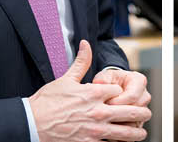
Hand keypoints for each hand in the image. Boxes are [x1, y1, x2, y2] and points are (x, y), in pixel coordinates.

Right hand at [27, 41, 151, 141]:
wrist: (32, 123)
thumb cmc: (46, 102)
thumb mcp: (65, 79)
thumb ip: (81, 62)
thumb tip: (86, 44)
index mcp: (94, 93)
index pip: (120, 91)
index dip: (122, 93)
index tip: (121, 96)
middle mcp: (98, 111)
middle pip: (131, 111)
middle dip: (140, 112)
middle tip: (146, 114)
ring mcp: (95, 130)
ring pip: (126, 132)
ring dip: (136, 132)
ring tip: (141, 132)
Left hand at [92, 68, 151, 131]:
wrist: (112, 90)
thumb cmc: (109, 81)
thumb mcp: (105, 76)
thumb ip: (103, 79)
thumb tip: (100, 83)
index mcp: (139, 81)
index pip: (133, 96)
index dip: (118, 102)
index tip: (106, 103)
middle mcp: (144, 96)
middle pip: (137, 111)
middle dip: (120, 114)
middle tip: (106, 114)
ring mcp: (143, 109)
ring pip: (136, 123)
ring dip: (120, 124)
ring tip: (106, 122)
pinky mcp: (139, 121)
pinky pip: (133, 131)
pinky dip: (121, 133)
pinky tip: (110, 130)